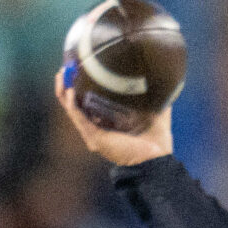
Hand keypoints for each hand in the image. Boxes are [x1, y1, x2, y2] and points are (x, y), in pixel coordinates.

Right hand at [54, 66, 174, 167]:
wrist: (157, 160)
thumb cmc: (156, 143)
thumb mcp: (157, 114)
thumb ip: (157, 99)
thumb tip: (165, 82)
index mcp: (108, 122)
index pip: (89, 102)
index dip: (82, 85)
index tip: (81, 66)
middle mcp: (97, 128)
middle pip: (75, 104)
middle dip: (68, 84)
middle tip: (67, 66)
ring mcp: (94, 134)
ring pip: (72, 109)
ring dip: (64, 91)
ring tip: (62, 74)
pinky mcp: (95, 138)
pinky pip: (79, 118)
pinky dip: (72, 104)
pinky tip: (70, 90)